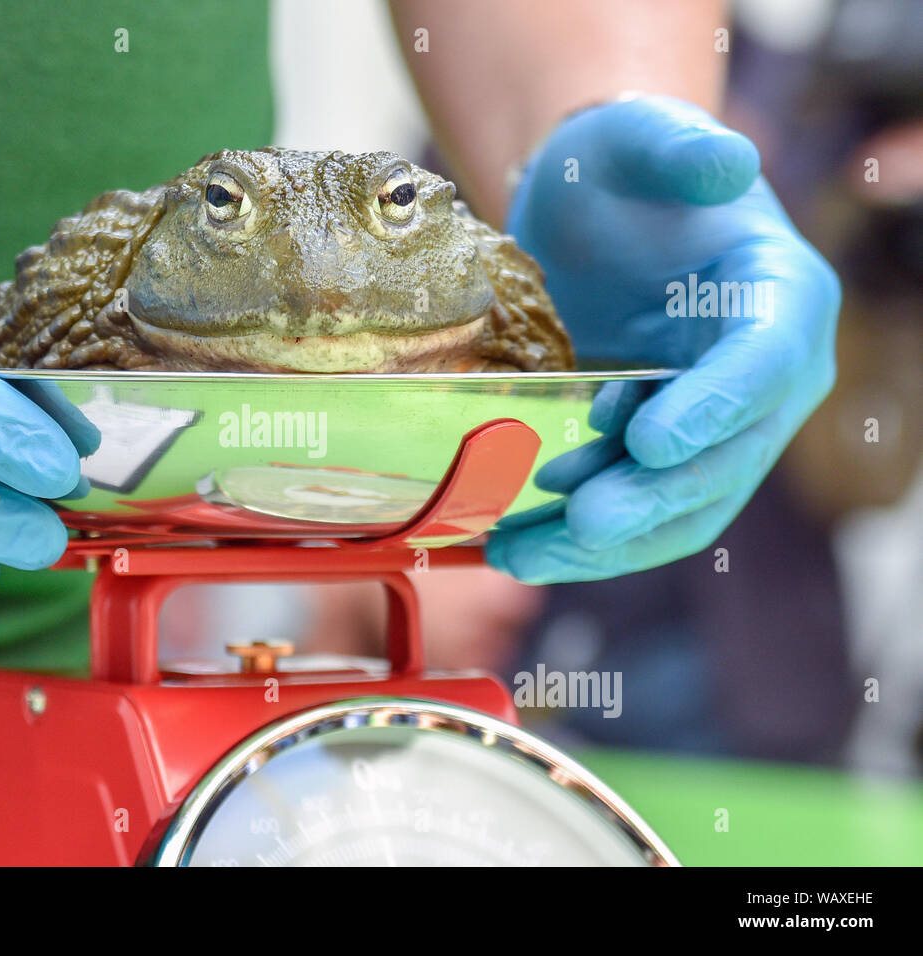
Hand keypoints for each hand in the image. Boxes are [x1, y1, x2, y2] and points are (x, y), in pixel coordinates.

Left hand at [487, 95, 839, 582]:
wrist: (591, 212)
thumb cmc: (621, 169)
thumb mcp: (640, 139)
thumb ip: (680, 146)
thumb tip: (727, 163)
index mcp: (780, 299)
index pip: (766, 365)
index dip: (716, 409)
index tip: (650, 440)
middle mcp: (763, 377)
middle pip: (725, 459)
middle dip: (653, 499)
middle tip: (581, 523)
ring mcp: (713, 425)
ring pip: (679, 507)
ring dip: (607, 543)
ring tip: (523, 551)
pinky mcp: (658, 451)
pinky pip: (633, 508)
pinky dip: (578, 532)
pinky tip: (517, 531)